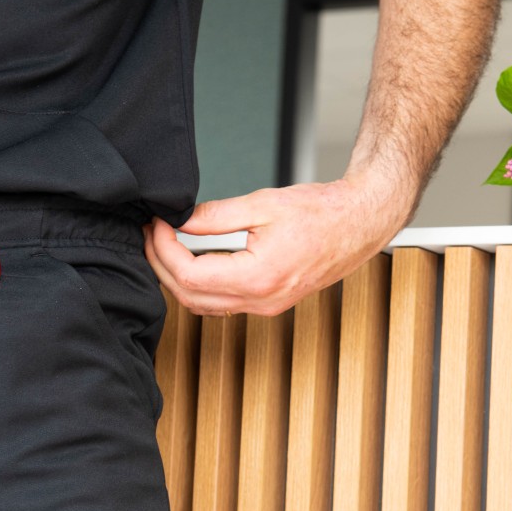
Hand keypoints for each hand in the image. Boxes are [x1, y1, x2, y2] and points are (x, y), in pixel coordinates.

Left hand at [143, 171, 413, 317]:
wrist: (360, 224)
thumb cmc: (322, 211)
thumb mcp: (262, 204)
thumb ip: (215, 215)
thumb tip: (179, 220)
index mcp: (257, 278)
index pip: (189, 274)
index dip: (163, 250)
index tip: (156, 225)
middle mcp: (260, 301)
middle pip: (189, 296)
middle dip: (161, 265)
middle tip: (151, 233)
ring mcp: (265, 306)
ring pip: (202, 306)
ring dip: (177, 279)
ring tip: (164, 245)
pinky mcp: (269, 303)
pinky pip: (222, 305)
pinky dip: (198, 286)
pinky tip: (191, 259)